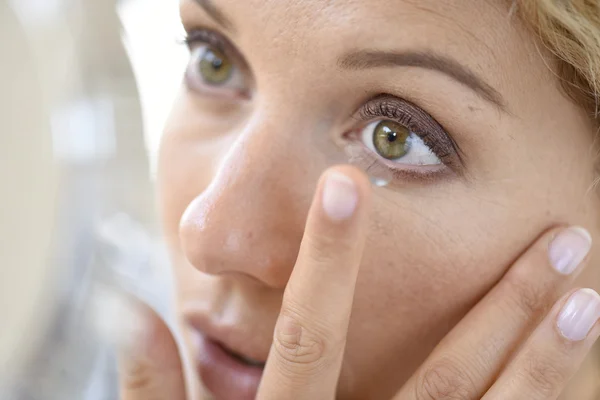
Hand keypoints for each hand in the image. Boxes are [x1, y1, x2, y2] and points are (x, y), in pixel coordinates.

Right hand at [118, 167, 599, 399]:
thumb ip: (155, 391)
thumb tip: (128, 309)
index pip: (311, 333)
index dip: (326, 259)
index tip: (348, 185)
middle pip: (445, 376)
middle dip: (502, 305)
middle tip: (559, 240)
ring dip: (543, 361)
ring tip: (588, 298)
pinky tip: (574, 376)